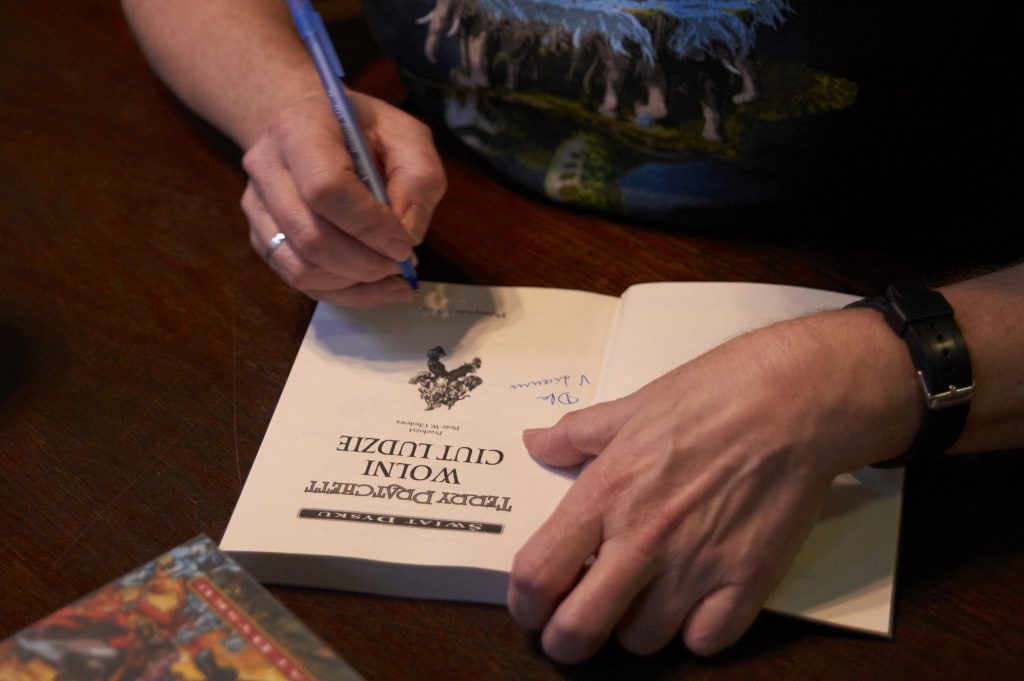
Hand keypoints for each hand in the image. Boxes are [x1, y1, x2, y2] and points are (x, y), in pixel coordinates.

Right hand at [241, 90, 445, 306]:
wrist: (314, 126)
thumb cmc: (365, 131)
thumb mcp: (408, 137)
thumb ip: (418, 179)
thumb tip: (407, 235)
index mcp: (300, 129)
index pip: (326, 188)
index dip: (369, 226)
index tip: (404, 243)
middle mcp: (266, 166)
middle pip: (311, 236)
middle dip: (366, 262)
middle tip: (403, 264)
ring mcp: (257, 205)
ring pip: (302, 267)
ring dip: (355, 282)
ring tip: (392, 274)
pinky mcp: (260, 236)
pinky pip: (299, 279)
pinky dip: (342, 292)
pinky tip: (374, 286)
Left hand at [508, 310, 920, 662]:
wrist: (793, 400)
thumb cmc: (714, 396)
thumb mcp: (630, 408)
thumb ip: (575, 434)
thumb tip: (536, 441)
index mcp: (607, 493)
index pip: (539, 571)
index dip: (524, 602)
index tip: (529, 605)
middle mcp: (645, 537)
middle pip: (578, 629)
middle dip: (563, 641)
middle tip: (569, 630)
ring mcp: (697, 566)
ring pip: (641, 642)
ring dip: (633, 629)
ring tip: (641, 602)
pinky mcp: (747, 581)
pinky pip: (705, 642)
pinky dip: (695, 632)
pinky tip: (694, 603)